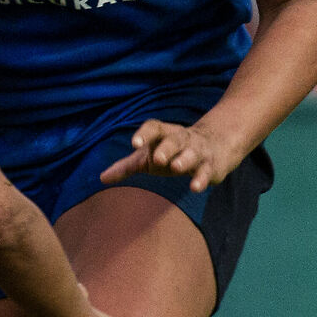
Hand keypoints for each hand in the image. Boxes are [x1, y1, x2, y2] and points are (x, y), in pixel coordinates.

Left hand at [99, 118, 241, 192]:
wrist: (215, 146)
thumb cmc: (172, 152)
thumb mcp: (148, 157)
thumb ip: (126, 166)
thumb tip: (101, 178)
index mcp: (164, 134)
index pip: (154, 128)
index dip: (144, 134)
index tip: (135, 144)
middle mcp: (181, 139)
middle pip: (174, 140)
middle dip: (166, 148)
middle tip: (158, 158)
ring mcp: (197, 151)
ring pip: (192, 153)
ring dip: (184, 159)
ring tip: (176, 167)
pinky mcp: (210, 166)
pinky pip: (206, 171)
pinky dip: (201, 179)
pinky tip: (195, 187)